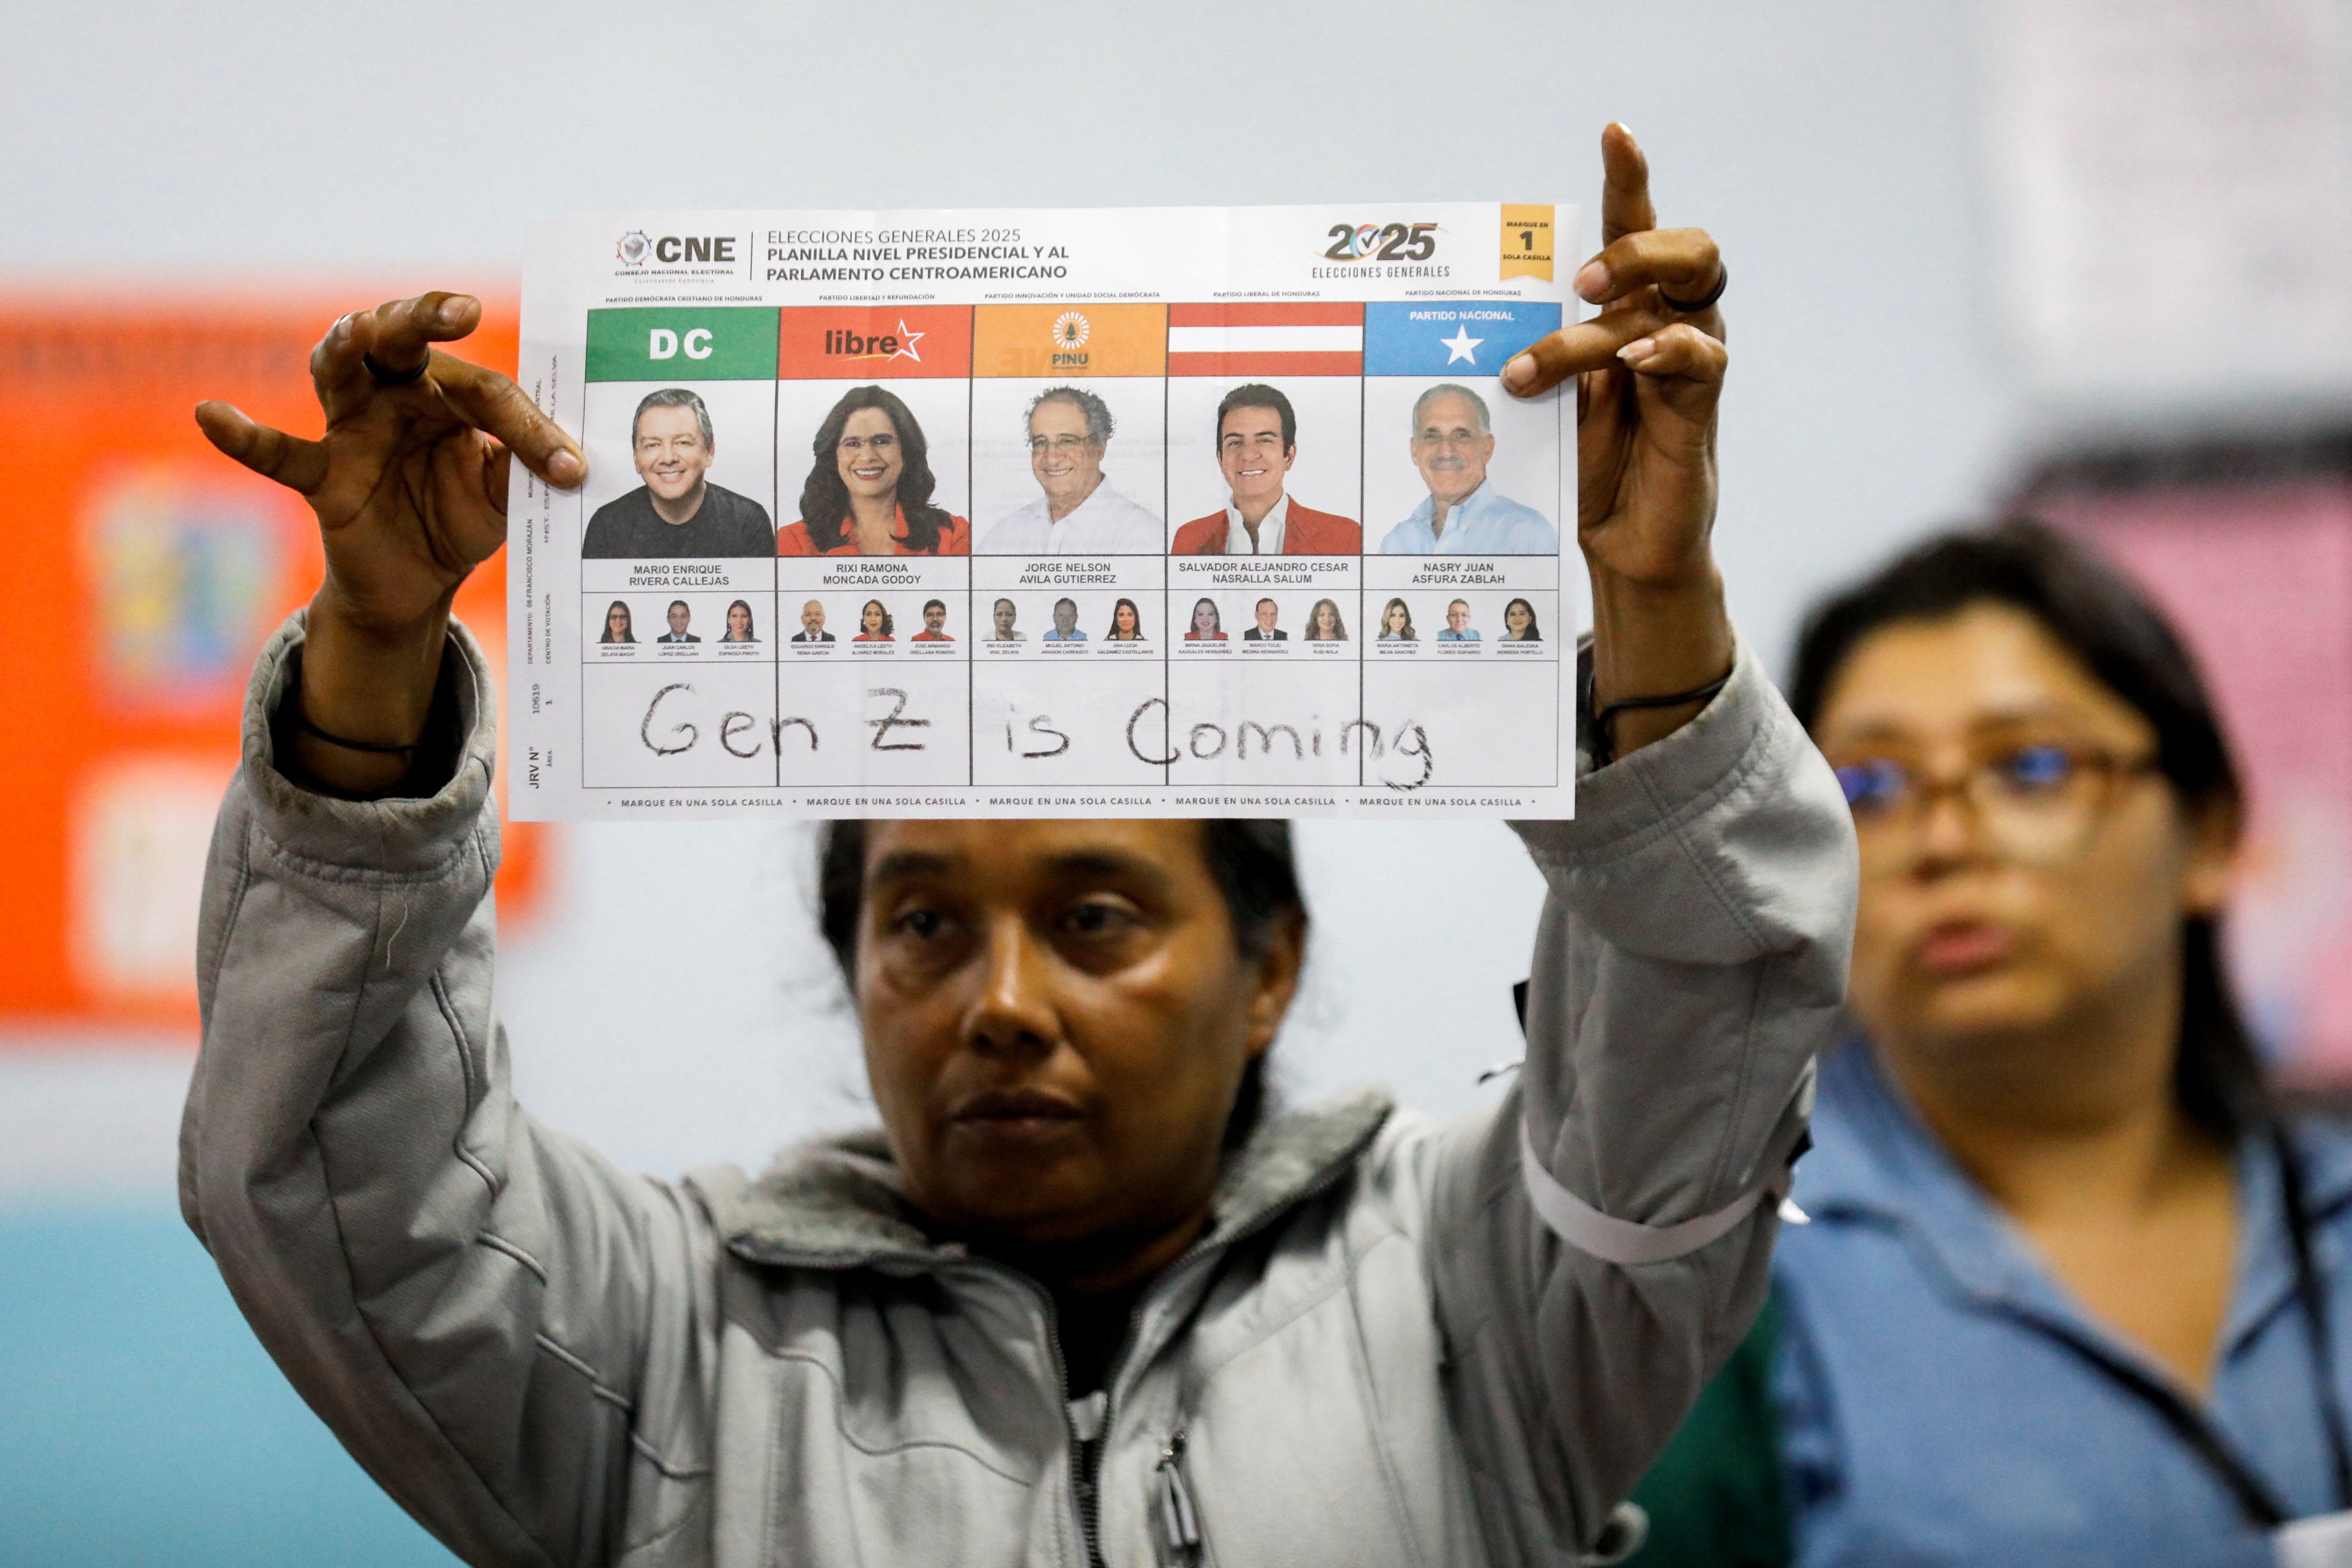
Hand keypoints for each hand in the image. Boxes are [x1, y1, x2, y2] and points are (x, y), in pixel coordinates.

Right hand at [196, 293, 583, 791]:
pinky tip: (211, 414)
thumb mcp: (504, 495)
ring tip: (354, 332)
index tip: (570, 471)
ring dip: (346, 346)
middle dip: (424, 315)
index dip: (531, 430)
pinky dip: (244, 437)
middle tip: (463, 308)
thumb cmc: (461, 514)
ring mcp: (352, 430)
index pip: (488, 392)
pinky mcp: (323, 477)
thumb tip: (571, 468)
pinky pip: (279, 455)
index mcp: (446, 390)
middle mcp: (395, 393)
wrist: (421, 580)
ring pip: (339, 371)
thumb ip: (525, 470)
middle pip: (399, 337)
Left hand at [1503, 125, 1733, 755]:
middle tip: (1581, 277)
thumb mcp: (1543, 399)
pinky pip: (1700, 363)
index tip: (1615, 131)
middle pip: (1684, 248)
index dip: (1631, 178)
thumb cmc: (1578, 468)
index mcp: (1629, 312)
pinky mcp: (1697, 415)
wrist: (1615, 550)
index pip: (1637, 227)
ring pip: (1679, 302)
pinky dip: (1666, 353)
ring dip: (1611, 319)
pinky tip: (1630, 363)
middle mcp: (1668, 326)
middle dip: (1635, 243)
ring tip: (1550, 359)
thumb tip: (1469, 317)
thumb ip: (1533, 351)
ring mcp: (1688, 369)